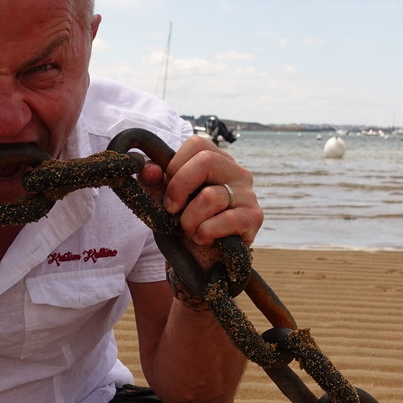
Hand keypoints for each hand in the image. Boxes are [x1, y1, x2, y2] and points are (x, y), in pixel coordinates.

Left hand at [139, 135, 262, 246]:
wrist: (202, 259)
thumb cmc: (185, 221)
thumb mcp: (162, 199)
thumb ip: (152, 181)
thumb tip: (149, 169)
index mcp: (216, 161)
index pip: (196, 143)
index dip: (175, 166)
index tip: (168, 191)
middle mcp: (236, 172)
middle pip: (207, 160)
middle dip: (179, 188)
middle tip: (172, 209)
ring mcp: (247, 194)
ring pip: (210, 196)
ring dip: (190, 220)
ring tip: (191, 229)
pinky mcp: (253, 218)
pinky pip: (225, 220)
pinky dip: (205, 233)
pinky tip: (204, 238)